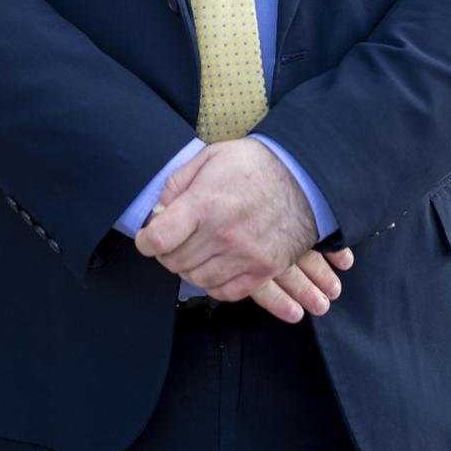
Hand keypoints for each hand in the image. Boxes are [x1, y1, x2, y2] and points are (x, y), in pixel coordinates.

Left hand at [133, 138, 353, 323]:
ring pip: (197, 279)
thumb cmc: (254, 164)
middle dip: (167, 252)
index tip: (148, 238)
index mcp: (205, 204)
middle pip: (174, 262)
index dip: (145, 241)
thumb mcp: (210, 158)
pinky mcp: (264, 269)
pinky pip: (225, 292)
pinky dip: (213, 283)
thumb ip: (178, 184)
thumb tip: (158, 214)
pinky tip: (214, 264)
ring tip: (196, 250)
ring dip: (189, 268)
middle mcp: (223, 234)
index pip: (158, 239)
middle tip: (174, 240)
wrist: (304, 176)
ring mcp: (245, 255)